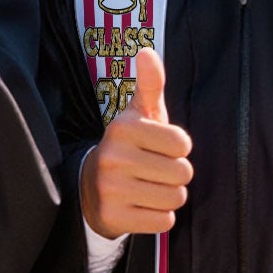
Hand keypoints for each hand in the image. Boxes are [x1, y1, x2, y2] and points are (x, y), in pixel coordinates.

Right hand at [79, 46, 192, 235]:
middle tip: (153, 171)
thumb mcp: (138, 115)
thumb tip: (147, 51)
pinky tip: (141, 206)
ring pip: (175, 198)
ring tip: (148, 188)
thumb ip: (150, 85)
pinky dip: (158, 217)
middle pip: (183, 173)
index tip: (158, 148)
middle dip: (175, 175)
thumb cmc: (128, 147)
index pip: (183, 144)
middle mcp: (113, 157)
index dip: (178, 149)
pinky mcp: (113, 217)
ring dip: (168, 196)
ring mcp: (111, 189)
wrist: (89, 187)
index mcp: (123, 128)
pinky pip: (163, 221)